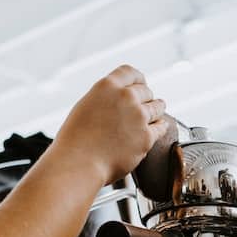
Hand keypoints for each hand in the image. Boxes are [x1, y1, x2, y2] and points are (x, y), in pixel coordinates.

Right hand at [52, 64, 167, 184]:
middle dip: (145, 99)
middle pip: (146, 91)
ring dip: (156, 111)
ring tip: (153, 116)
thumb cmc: (75, 140)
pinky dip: (159, 128)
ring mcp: (138, 116)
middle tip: (142, 107)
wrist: (78, 163)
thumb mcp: (85, 106)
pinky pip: (161, 127)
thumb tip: (119, 98)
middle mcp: (125, 97)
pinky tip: (158, 129)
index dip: (137, 80)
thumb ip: (104, 98)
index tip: (140, 86)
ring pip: (157, 107)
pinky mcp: (146, 137)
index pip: (131, 73)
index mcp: (107, 86)